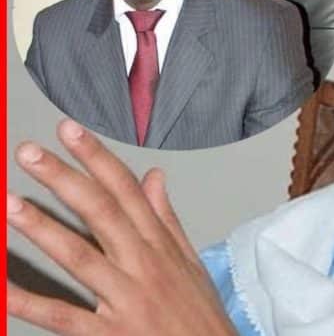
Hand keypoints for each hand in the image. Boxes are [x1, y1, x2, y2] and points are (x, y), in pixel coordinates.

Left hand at [7, 119, 236, 335]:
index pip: (126, 190)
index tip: (70, 131)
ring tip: (10, 204)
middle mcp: (143, 265)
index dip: (97, 158)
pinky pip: (63, 315)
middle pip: (101, 212)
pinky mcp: (111, 333)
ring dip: (43, 229)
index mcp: (159, 245)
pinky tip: (3, 287)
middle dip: (65, 179)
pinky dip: (29, 301)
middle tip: (30, 153)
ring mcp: (127, 298)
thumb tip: (154, 177)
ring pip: (80, 257)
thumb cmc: (199, 315)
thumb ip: (166, 217)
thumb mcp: (190, 261)